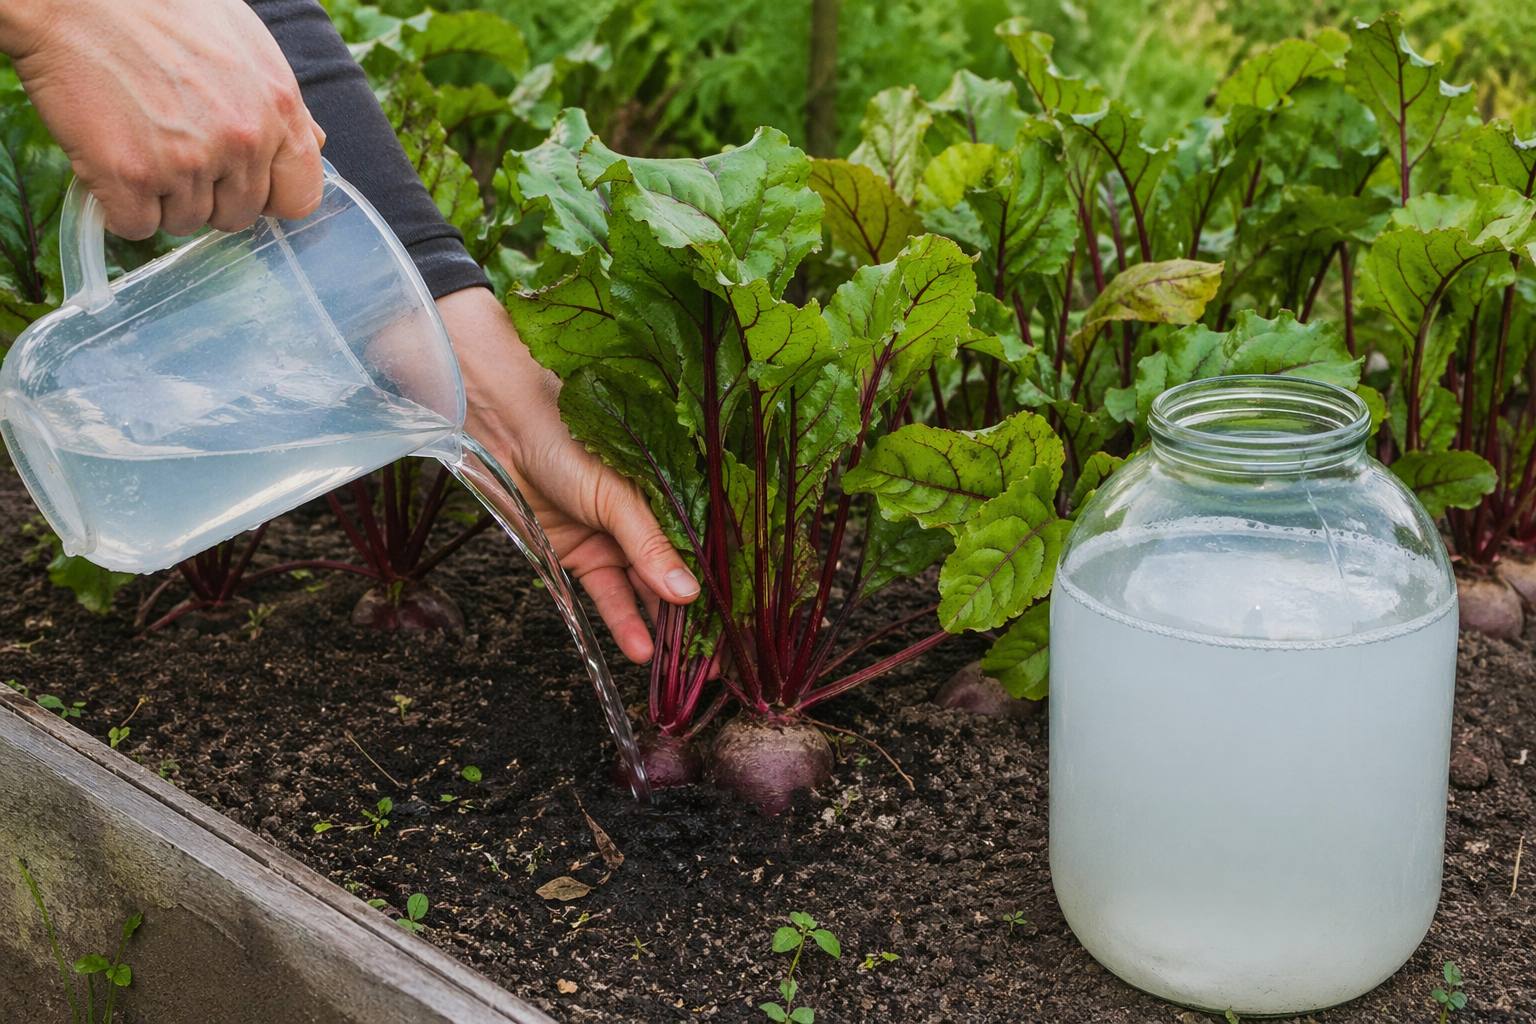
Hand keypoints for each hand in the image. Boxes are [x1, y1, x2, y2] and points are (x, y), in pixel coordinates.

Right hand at [0, 0, 325, 237]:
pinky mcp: (130, 176)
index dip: (270, 197)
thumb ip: (280, 103)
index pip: (300, 196)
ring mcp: (187, 162)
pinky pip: (136, 226)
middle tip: (172, 148)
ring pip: (185, 222)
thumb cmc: (158, 10)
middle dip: (207, 194)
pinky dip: (120, 205)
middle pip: (237, 216)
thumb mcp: (244, 44)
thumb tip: (313, 144)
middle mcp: (242, 141)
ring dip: (160, 197)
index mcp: (278, 109)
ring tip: (139, 140)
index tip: (241, 183)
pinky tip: (111, 161)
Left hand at [437, 287, 699, 662]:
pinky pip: (605, 595)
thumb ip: (649, 545)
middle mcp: (644, 517)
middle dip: (691, 615)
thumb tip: (687, 594)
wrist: (502, 424)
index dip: (718, 580)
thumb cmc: (568, 437)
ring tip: (674, 663)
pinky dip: (621, 621)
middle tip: (711, 657)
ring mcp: (611, 538)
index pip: (701, 543)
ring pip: (641, 591)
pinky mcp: (579, 555)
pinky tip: (640, 649)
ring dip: (656, 626)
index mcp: (667, 490)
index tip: (737, 618)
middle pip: (673, 573)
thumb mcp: (616, 493)